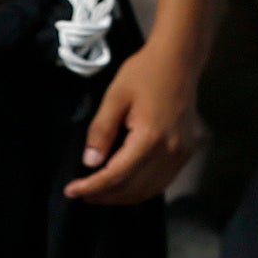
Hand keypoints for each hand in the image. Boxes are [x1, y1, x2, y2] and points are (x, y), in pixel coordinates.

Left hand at [68, 40, 202, 204]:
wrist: (179, 60)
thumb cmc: (145, 73)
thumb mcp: (114, 97)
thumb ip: (101, 131)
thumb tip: (90, 162)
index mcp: (151, 137)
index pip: (117, 175)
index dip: (92, 186)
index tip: (72, 190)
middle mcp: (170, 150)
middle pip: (132, 188)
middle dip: (104, 195)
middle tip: (81, 193)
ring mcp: (181, 153)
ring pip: (148, 190)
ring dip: (121, 197)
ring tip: (98, 192)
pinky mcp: (186, 152)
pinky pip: (161, 181)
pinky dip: (140, 189)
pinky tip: (123, 184)